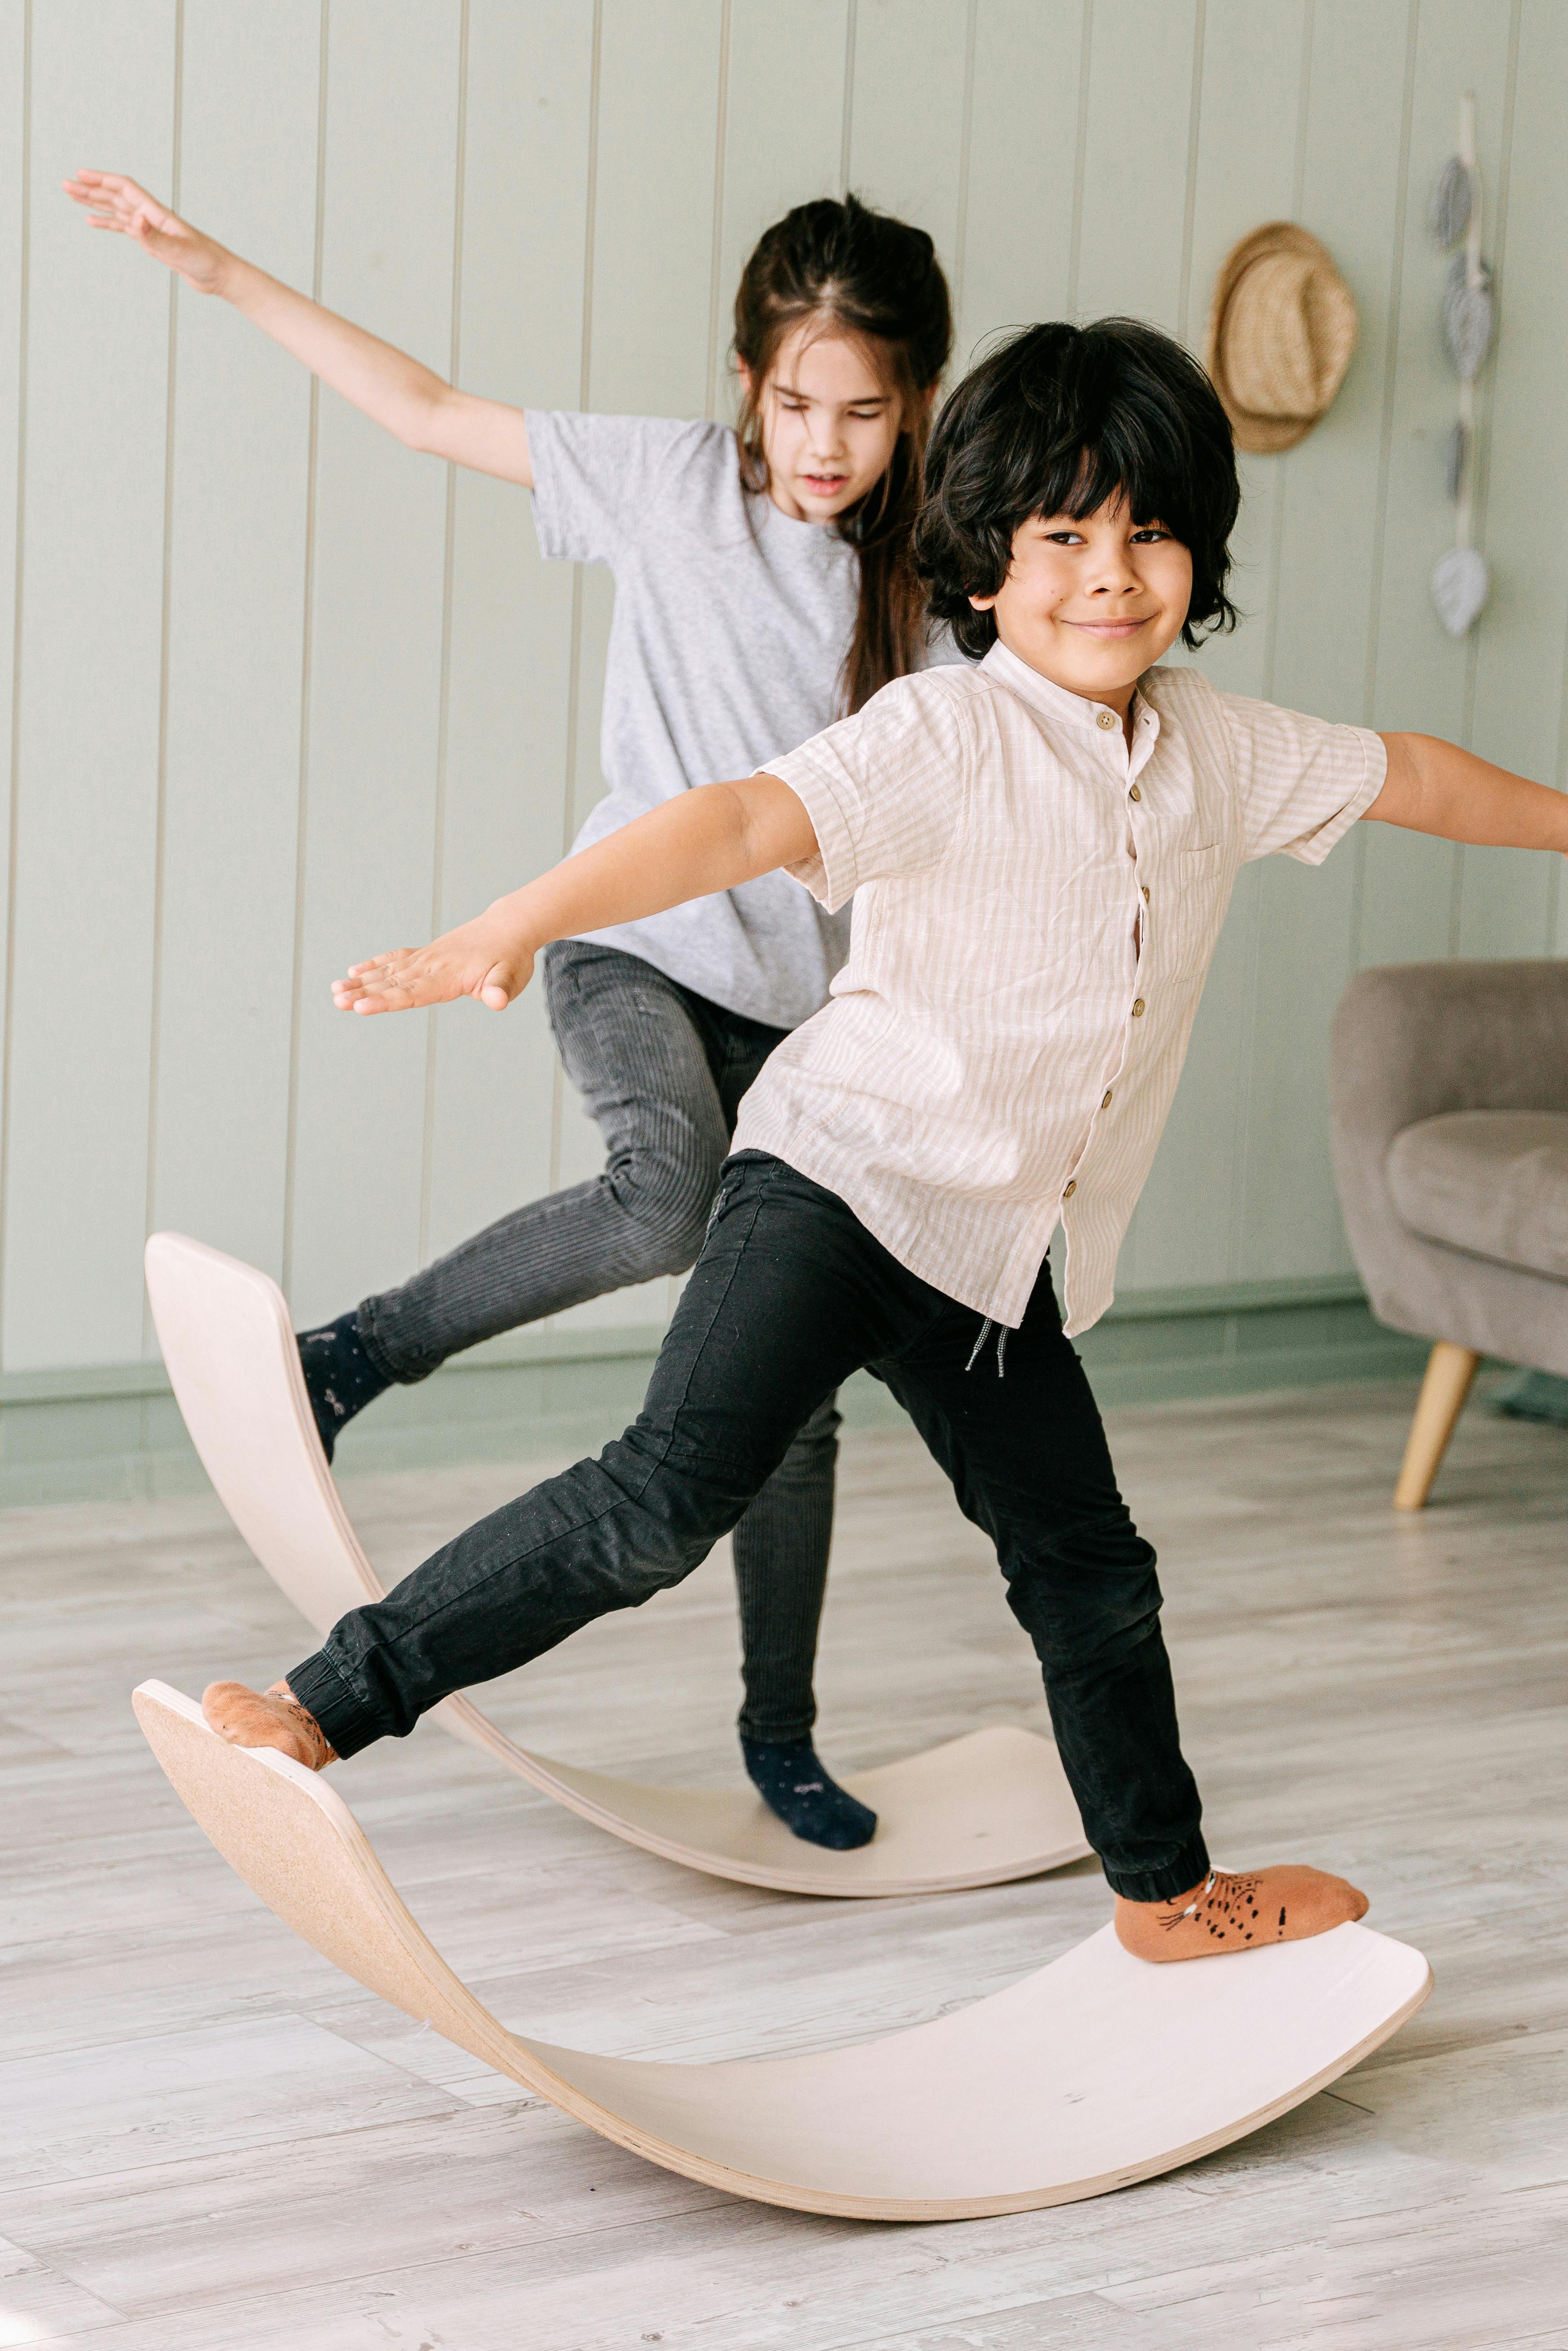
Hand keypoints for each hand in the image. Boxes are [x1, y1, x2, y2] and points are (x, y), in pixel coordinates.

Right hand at [62, 171, 230, 294]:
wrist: (220, 275)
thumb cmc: (207, 261)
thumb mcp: (180, 251)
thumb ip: (155, 237)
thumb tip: (134, 221)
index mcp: (156, 214)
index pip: (124, 188)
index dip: (101, 180)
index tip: (80, 175)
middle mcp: (151, 217)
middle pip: (115, 196)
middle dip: (91, 189)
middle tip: (66, 185)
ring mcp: (151, 229)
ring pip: (117, 210)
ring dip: (95, 202)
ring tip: (73, 197)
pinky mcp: (152, 242)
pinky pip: (124, 228)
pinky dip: (108, 223)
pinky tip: (93, 221)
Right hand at [331, 911, 535, 1015]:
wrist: (509, 927)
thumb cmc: (511, 957)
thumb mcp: (512, 976)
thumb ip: (501, 989)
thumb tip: (498, 1001)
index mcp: (448, 976)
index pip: (412, 993)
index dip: (385, 1001)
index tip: (360, 1008)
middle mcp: (431, 965)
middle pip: (393, 982)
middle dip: (363, 993)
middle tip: (336, 1002)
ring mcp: (426, 957)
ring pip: (388, 971)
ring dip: (361, 982)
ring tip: (334, 992)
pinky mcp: (426, 953)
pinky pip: (395, 958)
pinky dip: (374, 965)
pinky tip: (353, 973)